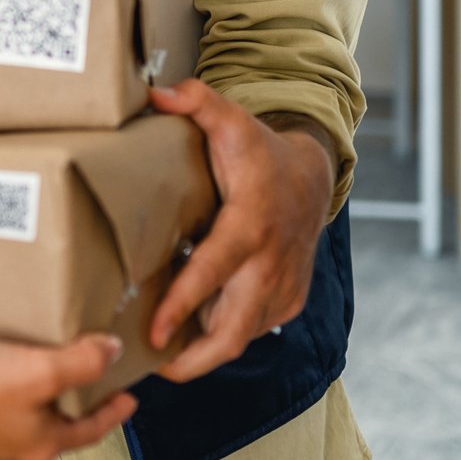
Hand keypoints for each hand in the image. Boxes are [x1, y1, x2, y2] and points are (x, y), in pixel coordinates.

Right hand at [0, 335, 136, 459]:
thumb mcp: (40, 369)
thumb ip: (82, 362)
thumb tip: (113, 354)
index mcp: (42, 444)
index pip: (91, 431)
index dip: (113, 413)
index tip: (128, 397)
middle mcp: (14, 451)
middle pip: (56, 429)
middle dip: (71, 406)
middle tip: (84, 380)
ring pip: (22, 423)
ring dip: (35, 403)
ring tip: (36, 374)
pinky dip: (2, 399)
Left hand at [146, 80, 334, 380]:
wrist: (311, 178)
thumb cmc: (259, 152)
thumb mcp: (232, 120)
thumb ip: (198, 101)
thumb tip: (159, 92)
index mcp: (250, 225)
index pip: (212, 273)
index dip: (182, 306)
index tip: (153, 334)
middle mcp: (270, 264)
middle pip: (232, 330)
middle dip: (193, 359)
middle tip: (149, 367)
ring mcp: (283, 287)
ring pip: (241, 336)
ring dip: (202, 350)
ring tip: (159, 357)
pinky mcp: (289, 301)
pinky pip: (252, 330)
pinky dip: (222, 337)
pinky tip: (189, 336)